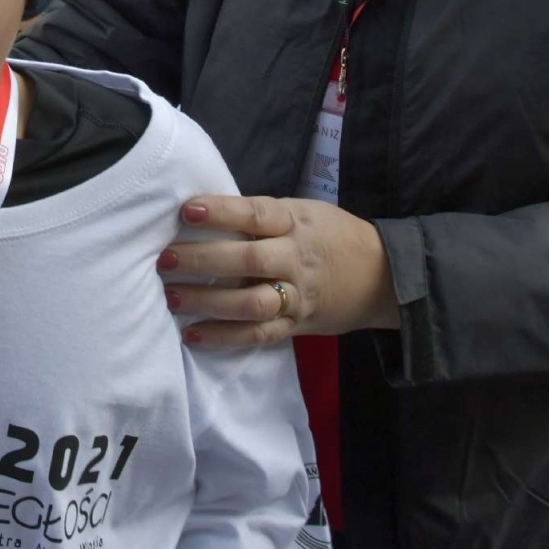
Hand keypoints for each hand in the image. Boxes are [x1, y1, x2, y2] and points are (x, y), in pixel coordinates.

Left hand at [160, 195, 400, 347]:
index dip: (222, 211)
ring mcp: (298, 296)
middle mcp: (296, 259)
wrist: (383, 277)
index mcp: (296, 222)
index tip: (187, 211)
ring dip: (208, 303)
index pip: (256, 214)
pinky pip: (258, 335)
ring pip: (251, 303)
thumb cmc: (331, 235)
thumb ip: (261, 217)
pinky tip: (192, 335)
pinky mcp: (297, 326)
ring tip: (173, 298)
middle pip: (249, 260)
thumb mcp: (303, 212)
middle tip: (166, 259)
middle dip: (204, 261)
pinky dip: (224, 338)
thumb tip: (204, 213)